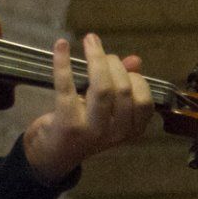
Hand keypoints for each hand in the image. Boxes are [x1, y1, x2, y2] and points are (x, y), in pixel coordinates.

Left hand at [22, 32, 152, 183]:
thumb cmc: (84, 127)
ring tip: (90, 41)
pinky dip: (63, 62)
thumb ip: (123, 86)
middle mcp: (115, 133)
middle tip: (100, 52)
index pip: (144, 101)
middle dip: (113, 63)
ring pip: (102, 88)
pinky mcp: (67, 124)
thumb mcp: (108, 110)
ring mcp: (92, 131)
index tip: (122, 67)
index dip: (135, 78)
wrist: (53, 156)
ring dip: (96, 58)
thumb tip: (135, 60)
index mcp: (131, 131)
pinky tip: (61, 45)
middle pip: (123, 89)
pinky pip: (67, 87)